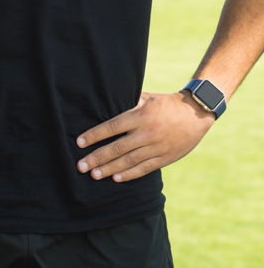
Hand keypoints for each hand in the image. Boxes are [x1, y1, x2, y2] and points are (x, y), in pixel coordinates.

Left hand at [76, 90, 214, 182]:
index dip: (95, 135)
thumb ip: (129, 103)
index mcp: (141, 115)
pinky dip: (130, 175)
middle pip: (117, 147)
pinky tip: (116, 178)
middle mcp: (147, 132)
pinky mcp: (165, 158)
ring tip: (94, 174)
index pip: (112, 126)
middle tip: (81, 166)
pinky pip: (144, 169)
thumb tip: (108, 105)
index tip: (80, 142)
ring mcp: (156, 147)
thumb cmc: (167, 103)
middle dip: (97, 157)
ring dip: (110, 169)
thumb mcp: (148, 98)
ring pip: (129, 161)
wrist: (196, 113)